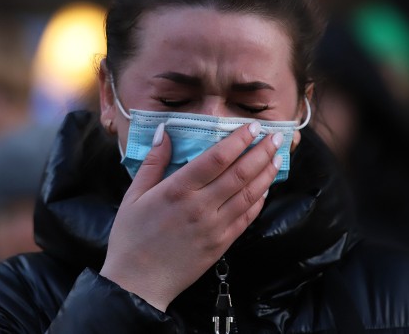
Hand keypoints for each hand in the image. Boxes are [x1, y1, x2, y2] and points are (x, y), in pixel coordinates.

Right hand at [99, 121, 282, 310]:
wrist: (138, 283)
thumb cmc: (130, 237)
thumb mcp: (133, 195)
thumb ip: (152, 162)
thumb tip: (163, 131)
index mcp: (177, 190)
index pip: (216, 158)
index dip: (238, 140)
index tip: (252, 127)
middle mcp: (200, 207)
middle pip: (239, 173)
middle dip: (261, 152)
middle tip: (275, 136)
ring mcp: (214, 227)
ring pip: (248, 194)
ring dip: (266, 173)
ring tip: (277, 157)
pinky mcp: (221, 244)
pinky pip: (246, 218)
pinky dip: (259, 201)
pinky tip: (265, 188)